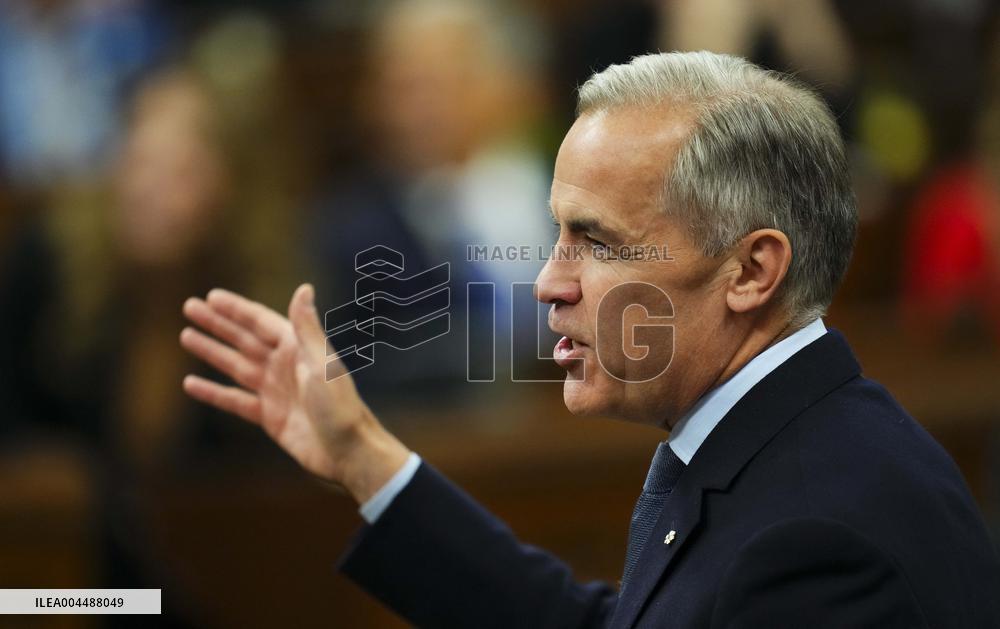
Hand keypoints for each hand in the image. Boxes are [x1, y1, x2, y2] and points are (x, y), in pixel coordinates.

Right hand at [180, 283, 409, 502]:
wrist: (348, 450)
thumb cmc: (341, 406)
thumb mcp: (321, 364)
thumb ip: (307, 328)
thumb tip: (304, 288)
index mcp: (298, 348)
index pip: (260, 321)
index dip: (236, 309)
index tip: (211, 296)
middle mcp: (285, 366)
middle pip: (244, 339)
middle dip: (217, 324)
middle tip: (189, 307)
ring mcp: (276, 391)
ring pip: (235, 366)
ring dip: (212, 351)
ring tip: (186, 336)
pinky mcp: (270, 416)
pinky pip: (235, 400)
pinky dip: (213, 392)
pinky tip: (190, 384)